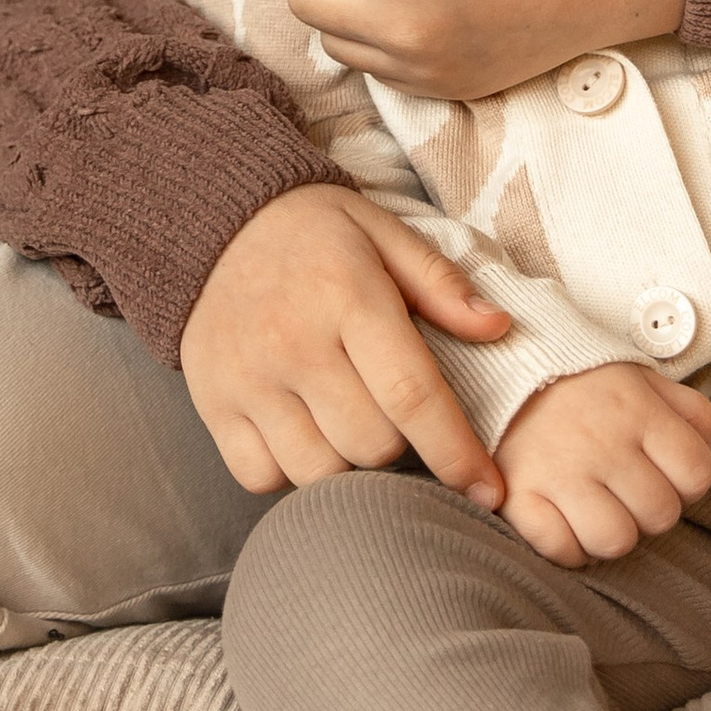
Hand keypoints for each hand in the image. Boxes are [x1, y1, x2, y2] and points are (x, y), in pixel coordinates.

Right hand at [181, 184, 512, 509]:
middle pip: (372, 444)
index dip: (457, 453)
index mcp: (347, 296)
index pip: (412, 395)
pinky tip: (300, 430)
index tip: (489, 490)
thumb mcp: (382, 232)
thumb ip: (441, 283)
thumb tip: (499, 328)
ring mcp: (247, 379)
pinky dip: (288, 469)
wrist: (212, 220)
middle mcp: (293, 343)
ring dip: (346, 460)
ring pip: (319, 471)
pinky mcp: (212, 404)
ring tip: (346, 418)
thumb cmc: (313, 231)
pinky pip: (261, 477)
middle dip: (400, 442)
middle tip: (390, 406)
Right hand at [493, 363, 710, 568]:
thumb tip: (707, 449)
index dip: (687, 484)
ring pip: (615, 541)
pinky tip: (562, 520)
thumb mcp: (641, 377)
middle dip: (647, 510)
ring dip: (608, 534)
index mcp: (637, 409)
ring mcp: (559, 471)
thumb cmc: (579, 382)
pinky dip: (566, 546)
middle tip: (622, 492)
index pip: (698, 475)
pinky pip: (560, 550)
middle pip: (660, 516)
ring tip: (594, 510)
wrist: (499, 366)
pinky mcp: (517, 494)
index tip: (662, 474)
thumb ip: (686, 410)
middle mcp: (603, 442)